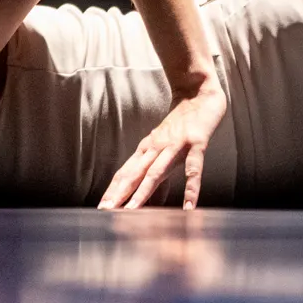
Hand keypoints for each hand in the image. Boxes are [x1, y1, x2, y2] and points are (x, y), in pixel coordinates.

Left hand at [98, 84, 226, 208]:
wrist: (199, 91)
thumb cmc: (184, 120)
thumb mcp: (165, 143)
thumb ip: (157, 166)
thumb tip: (150, 189)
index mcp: (148, 147)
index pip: (126, 171)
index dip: (114, 189)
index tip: (103, 206)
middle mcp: (157, 147)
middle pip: (134, 173)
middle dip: (119, 193)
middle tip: (106, 210)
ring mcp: (175, 145)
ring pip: (155, 172)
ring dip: (142, 192)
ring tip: (131, 210)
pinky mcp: (196, 143)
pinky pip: (192, 169)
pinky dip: (190, 188)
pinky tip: (189, 206)